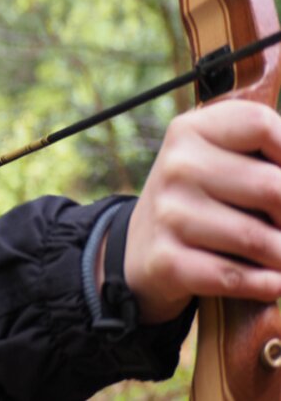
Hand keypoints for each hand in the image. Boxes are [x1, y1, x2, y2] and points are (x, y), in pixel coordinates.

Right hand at [125, 100, 280, 322]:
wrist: (142, 248)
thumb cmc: (203, 200)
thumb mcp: (221, 161)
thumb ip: (266, 161)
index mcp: (190, 131)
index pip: (261, 125)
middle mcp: (175, 167)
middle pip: (273, 187)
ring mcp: (168, 214)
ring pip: (258, 239)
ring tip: (279, 255)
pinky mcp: (167, 261)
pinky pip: (235, 277)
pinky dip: (266, 285)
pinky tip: (273, 281)